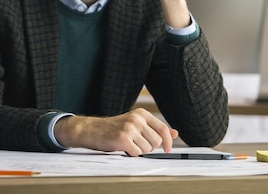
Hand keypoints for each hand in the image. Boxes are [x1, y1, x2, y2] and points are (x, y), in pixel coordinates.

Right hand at [53, 108, 178, 155]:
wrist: (92, 130)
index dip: (168, 141)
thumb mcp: (136, 124)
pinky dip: (131, 153)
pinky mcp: (123, 138)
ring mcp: (130, 127)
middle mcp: (136, 118)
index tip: (167, 149)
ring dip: (139, 150)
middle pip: (157, 141)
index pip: (163, 129)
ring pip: (148, 149)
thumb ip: (155, 128)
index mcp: (141, 114)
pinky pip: (137, 153)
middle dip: (149, 147)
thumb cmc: (114, 128)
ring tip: (128, 144)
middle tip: (136, 143)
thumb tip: (175, 133)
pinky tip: (122, 147)